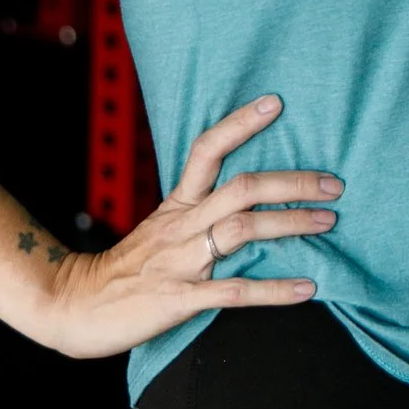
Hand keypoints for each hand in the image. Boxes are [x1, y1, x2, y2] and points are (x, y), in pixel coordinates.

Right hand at [38, 94, 338, 358]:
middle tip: (334, 185)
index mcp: (176, 204)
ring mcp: (181, 261)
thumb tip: (249, 201)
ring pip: (243, 230)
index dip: (240, 123)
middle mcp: (181, 226)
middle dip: (291, 183)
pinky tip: (307, 287)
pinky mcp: (180, 299)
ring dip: (291, 224)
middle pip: (241, 188)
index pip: (206, 149)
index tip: (276, 103)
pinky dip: (275, 289)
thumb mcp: (160, 229)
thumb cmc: (125, 269)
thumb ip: (199, 214)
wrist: (74, 306)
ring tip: (328, 222)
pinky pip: (235, 291)